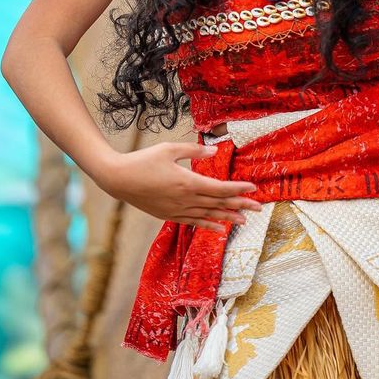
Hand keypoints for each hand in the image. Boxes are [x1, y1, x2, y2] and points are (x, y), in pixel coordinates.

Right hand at [97, 142, 261, 232]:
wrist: (119, 179)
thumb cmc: (144, 160)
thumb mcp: (169, 149)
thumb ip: (194, 151)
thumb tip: (214, 151)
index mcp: (188, 182)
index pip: (220, 188)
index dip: (238, 188)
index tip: (253, 188)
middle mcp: (186, 199)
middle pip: (219, 203)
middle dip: (241, 204)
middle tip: (260, 207)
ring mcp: (177, 210)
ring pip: (209, 214)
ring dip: (228, 216)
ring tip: (246, 220)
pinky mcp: (169, 215)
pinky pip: (194, 222)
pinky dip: (209, 225)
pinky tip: (220, 229)